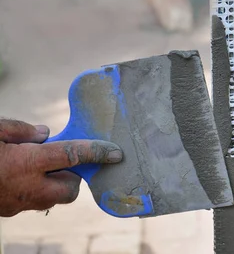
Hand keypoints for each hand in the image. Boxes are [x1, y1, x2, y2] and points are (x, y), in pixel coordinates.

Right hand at [0, 119, 122, 216]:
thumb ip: (22, 130)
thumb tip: (45, 133)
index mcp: (27, 163)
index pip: (72, 156)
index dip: (97, 152)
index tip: (115, 153)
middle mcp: (28, 188)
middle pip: (69, 189)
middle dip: (74, 176)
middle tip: (62, 160)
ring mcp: (17, 204)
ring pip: (52, 199)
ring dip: (55, 184)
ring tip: (41, 166)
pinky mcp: (8, 211)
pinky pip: (33, 202)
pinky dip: (37, 190)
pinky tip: (23, 176)